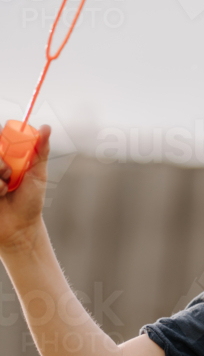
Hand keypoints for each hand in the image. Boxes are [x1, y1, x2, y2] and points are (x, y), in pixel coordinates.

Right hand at [0, 123, 50, 253]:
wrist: (20, 228)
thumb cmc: (30, 201)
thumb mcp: (38, 174)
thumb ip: (40, 150)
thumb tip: (46, 127)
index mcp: (6, 157)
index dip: (1, 138)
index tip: (7, 150)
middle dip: (0, 162)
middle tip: (8, 173)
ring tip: (5, 189)